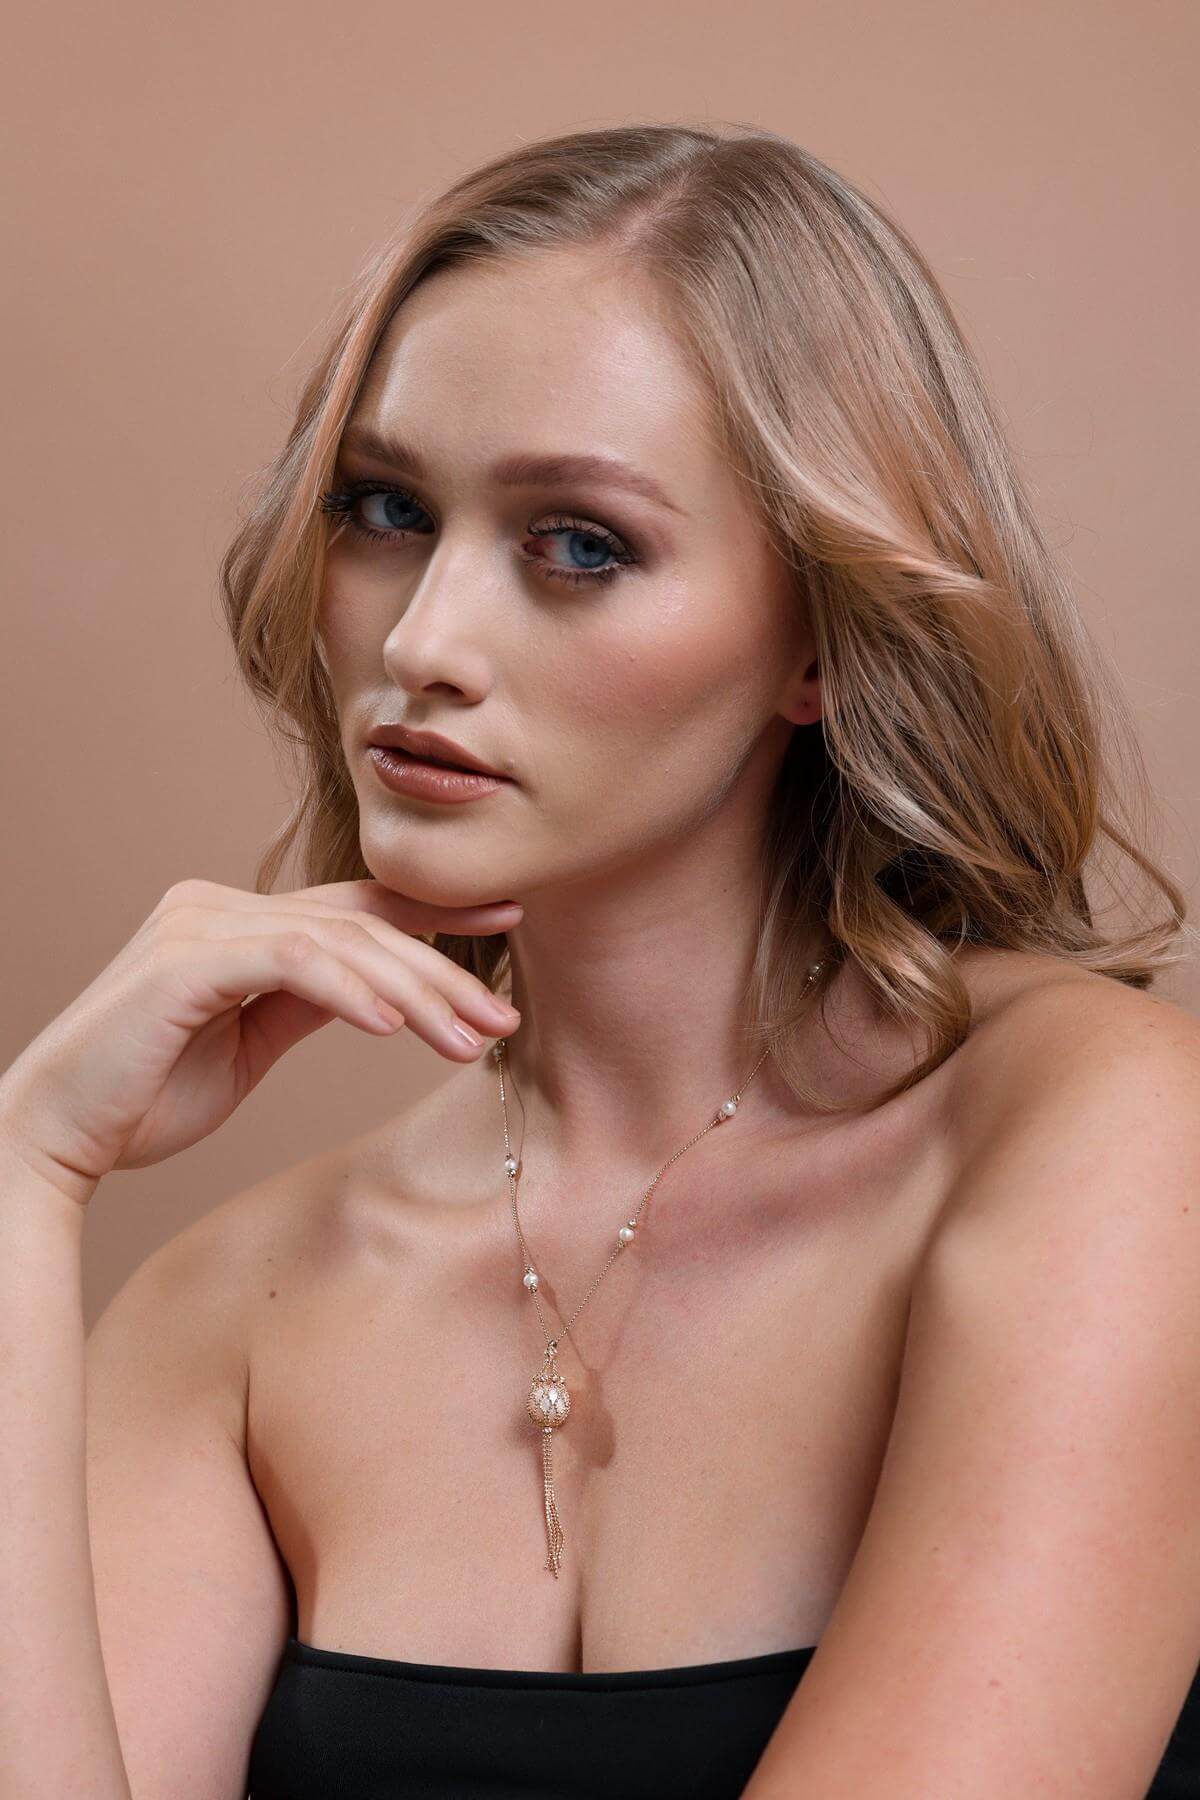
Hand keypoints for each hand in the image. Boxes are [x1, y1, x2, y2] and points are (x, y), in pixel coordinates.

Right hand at [0, 877, 522, 1201]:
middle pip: (357, 923)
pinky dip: (350, 992)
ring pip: (337, 940)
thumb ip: (306, 1002)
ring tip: (471, 1038)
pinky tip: (396, 1030)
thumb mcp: (248, 1044)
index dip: (433, 910)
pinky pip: (290, 962)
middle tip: (504, 1015)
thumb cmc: (144, 1100)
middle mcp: (215, 906)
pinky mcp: (184, 962)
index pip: (351, 904)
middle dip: (441, 969)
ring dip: (415, 991)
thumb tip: (382, 990)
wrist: (51, 1141)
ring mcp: (197, 926)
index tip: (506, 921)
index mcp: (233, 920)